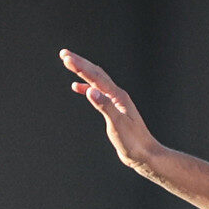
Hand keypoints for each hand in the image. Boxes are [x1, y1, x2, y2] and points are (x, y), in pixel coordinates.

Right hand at [59, 49, 163, 174]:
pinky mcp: (113, 110)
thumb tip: (90, 90)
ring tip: (69, 62)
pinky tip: (77, 87)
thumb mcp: (117, 124)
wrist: (144, 155)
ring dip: (83, 71)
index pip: (96, 77)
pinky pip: (97, 93)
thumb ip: (104, 106)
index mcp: (118, 96)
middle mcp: (117, 95)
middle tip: (63, 54)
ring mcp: (115, 101)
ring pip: (97, 80)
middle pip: (96, 73)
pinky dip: (86, 87)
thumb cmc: (133, 142)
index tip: (65, 58)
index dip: (80, 67)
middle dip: (80, 62)